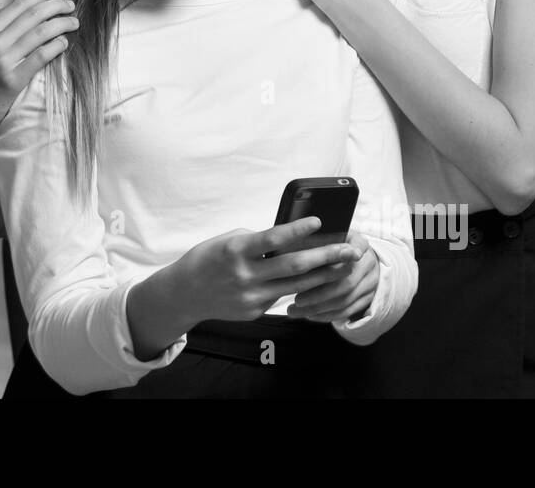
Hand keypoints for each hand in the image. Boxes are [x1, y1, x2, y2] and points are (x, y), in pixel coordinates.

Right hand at [0, 0, 77, 146]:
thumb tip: (21, 15)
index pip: (18, 5)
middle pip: (33, 15)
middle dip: (56, 6)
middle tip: (70, 6)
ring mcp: (2, 61)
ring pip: (40, 33)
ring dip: (62, 24)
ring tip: (73, 23)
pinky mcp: (11, 80)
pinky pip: (40, 57)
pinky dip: (56, 46)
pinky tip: (64, 44)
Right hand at [174, 218, 365, 323]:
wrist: (185, 293)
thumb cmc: (208, 258)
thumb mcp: (229, 240)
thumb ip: (258, 241)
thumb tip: (289, 239)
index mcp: (236, 250)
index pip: (273, 239)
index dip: (298, 230)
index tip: (319, 222)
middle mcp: (245, 276)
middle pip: (294, 266)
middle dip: (326, 257)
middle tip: (349, 250)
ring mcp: (251, 297)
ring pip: (296, 286)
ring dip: (323, 275)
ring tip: (344, 266)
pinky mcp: (255, 312)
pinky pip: (281, 296)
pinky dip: (298, 287)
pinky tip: (314, 280)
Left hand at [285, 231, 379, 323]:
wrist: (357, 259)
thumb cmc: (334, 245)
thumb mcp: (329, 236)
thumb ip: (318, 241)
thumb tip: (293, 241)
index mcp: (358, 243)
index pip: (355, 248)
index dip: (345, 255)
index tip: (329, 260)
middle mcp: (368, 263)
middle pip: (346, 282)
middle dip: (319, 294)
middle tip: (296, 300)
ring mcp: (370, 283)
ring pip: (345, 300)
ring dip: (318, 308)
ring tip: (295, 310)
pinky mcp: (367, 299)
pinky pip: (347, 311)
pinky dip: (327, 315)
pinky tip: (309, 315)